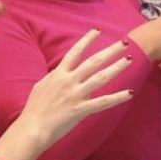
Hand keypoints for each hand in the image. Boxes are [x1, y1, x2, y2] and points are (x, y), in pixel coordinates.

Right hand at [0, 29, 134, 159]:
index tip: (97, 31)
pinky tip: (130, 93)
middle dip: (110, 51)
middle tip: (124, 43)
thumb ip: (55, 78)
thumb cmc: (34, 109)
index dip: (87, 40)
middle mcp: (69, 81)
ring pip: (101, 78)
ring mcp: (76, 95)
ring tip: (129, 60)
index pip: (75, 52)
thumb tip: (64, 74)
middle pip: (93, 62)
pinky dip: (117, 97)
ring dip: (117, 68)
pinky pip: (103, 102)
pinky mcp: (81, 110)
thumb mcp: (42, 86)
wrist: (31, 128)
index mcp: (59, 74)